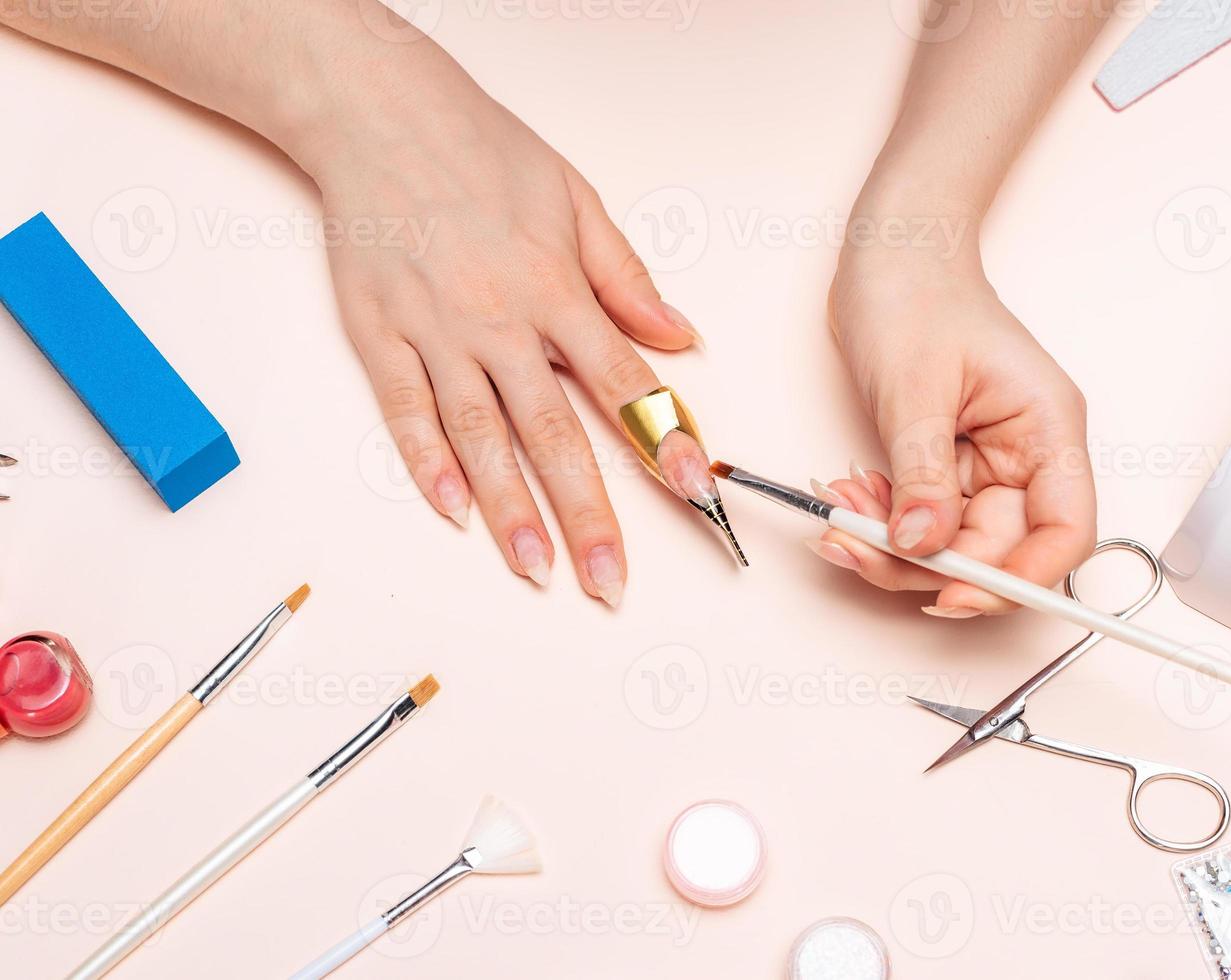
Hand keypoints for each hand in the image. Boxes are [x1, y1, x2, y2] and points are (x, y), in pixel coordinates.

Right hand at [295, 47, 700, 606]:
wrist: (377, 111)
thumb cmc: (480, 149)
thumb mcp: (576, 199)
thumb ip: (627, 279)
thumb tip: (679, 338)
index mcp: (555, 286)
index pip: (621, 381)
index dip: (659, 439)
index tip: (692, 490)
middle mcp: (498, 318)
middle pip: (552, 433)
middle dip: (587, 514)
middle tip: (609, 579)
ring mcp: (434, 330)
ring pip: (479, 438)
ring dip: (511, 511)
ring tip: (538, 570)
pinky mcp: (377, 333)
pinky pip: (405, 412)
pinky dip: (429, 466)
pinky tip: (455, 514)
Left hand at [824, 203, 1095, 614]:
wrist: (891, 255)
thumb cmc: (917, 294)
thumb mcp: (915, 388)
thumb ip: (923, 473)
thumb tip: (923, 544)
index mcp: (1047, 429)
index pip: (1065, 531)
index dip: (1021, 578)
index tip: (955, 594)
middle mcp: (1026, 454)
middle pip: (998, 550)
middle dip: (926, 562)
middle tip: (857, 546)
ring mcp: (987, 465)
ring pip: (953, 544)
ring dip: (894, 545)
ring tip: (841, 514)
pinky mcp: (948, 468)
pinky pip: (924, 520)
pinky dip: (883, 523)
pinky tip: (849, 500)